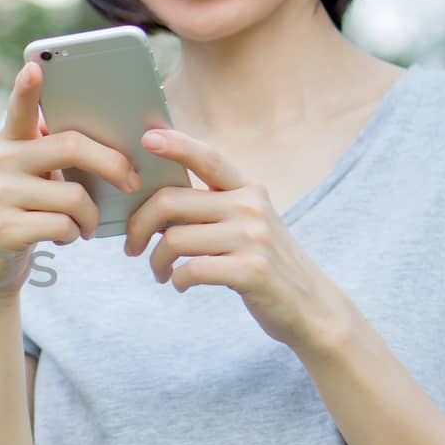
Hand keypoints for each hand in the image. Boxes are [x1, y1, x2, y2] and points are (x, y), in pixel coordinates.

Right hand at [0, 61, 141, 303]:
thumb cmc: (30, 214)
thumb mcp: (37, 180)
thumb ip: (60, 157)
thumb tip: (123, 151)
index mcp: (11, 143)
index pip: (20, 109)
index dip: (27, 88)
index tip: (35, 66)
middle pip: (70, 147)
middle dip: (112, 164)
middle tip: (132, 181)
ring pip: (74, 196)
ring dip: (91, 216)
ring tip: (85, 224)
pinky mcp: (3, 227)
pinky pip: (64, 226)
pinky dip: (74, 235)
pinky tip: (65, 238)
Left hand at [121, 127, 349, 350]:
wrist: (311, 305)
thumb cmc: (265, 263)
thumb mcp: (248, 224)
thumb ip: (212, 208)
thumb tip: (153, 204)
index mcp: (248, 190)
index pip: (208, 158)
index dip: (177, 145)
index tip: (147, 138)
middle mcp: (251, 207)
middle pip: (171, 202)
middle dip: (139, 226)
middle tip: (132, 247)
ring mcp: (253, 238)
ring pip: (174, 239)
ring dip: (156, 261)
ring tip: (160, 273)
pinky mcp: (251, 270)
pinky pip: (190, 270)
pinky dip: (176, 280)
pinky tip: (180, 285)